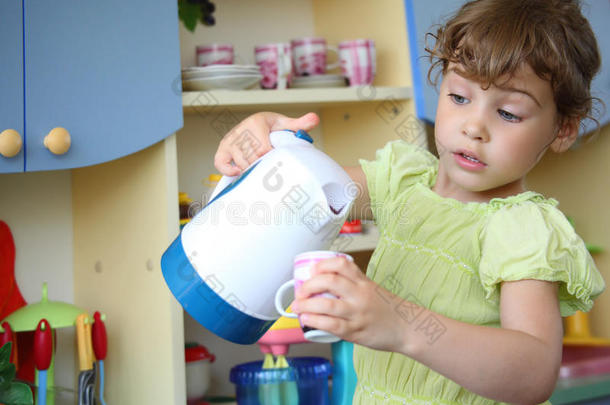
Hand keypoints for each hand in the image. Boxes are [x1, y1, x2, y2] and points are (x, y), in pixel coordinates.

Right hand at [214, 111, 318, 175]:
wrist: (254, 124)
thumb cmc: (269, 126)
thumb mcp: (284, 124)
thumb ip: (299, 124)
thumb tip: (314, 119)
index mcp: (255, 123)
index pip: (263, 149)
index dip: (271, 158)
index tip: (279, 160)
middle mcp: (240, 131)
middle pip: (252, 158)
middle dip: (263, 165)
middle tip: (272, 168)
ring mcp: (230, 141)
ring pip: (240, 163)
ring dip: (251, 169)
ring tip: (261, 169)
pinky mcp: (222, 150)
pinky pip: (221, 163)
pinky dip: (229, 170)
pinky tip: (240, 172)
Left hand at [292, 256, 407, 352]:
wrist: (407, 328)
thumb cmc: (387, 309)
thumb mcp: (371, 288)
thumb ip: (351, 284)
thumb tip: (321, 283)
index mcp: (363, 281)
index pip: (341, 264)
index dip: (323, 264)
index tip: (312, 269)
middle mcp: (360, 295)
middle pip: (330, 281)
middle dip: (309, 285)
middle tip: (301, 290)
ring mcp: (357, 313)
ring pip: (327, 304)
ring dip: (307, 304)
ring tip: (298, 306)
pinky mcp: (355, 331)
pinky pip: (331, 325)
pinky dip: (315, 321)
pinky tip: (307, 319)